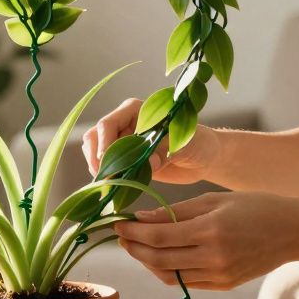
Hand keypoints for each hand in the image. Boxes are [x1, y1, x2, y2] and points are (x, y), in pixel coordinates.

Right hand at [82, 98, 219, 183]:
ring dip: (99, 169)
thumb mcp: (184, 142)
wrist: (204, 158)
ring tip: (111, 184)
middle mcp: (124, 124)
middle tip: (106, 179)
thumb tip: (147, 161)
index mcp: (135, 111)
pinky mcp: (125, 161)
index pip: (108, 124)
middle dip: (96, 159)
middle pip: (94, 138)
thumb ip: (164, 148)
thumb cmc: (198, 142)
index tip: (106, 164)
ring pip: (95, 153)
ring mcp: (123, 143)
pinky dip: (107, 179)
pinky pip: (106, 168)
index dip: (103, 144)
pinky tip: (116, 188)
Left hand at [112, 191, 298, 289]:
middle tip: (121, 237)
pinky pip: (186, 282)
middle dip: (134, 248)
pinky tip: (159, 256)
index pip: (159, 236)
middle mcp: (214, 257)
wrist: (294, 231)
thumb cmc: (254, 207)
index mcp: (210, 230)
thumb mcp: (214, 200)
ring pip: (169, 275)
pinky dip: (167, 271)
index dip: (133, 232)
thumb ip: (176, 211)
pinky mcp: (224, 284)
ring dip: (147, 262)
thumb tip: (140, 218)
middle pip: (159, 259)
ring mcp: (219, 274)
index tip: (118, 224)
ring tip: (137, 246)